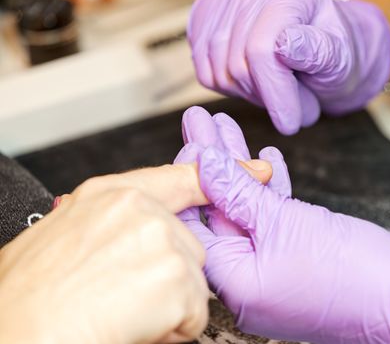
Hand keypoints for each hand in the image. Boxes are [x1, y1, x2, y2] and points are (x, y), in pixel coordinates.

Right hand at [0, 161, 271, 343]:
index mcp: (110, 194)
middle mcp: (140, 208)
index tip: (257, 170)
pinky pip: (194, 312)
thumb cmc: (25, 299)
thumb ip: (100, 222)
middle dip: (169, 277)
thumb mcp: (56, 238)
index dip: (223, 173)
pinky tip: (133, 326)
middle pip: (188, 244)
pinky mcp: (176, 277)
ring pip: (193, 280)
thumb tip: (116, 226)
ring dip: (168, 305)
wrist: (19, 335)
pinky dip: (171, 329)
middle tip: (124, 296)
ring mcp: (161, 239)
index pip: (181, 177)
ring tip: (122, 313)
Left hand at [180, 111, 389, 342]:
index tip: (194, 133)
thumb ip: (240, 192)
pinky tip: (269, 157)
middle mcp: (246, 280)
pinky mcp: (297, 258)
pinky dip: (271, 190)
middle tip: (201, 118)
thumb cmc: (354, 275)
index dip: (189, 172)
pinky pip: (274, 219)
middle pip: (218, 210)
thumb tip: (203, 162)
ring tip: (228, 125)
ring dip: (241, 167)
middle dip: (211, 160)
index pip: (194, 220)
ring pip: (246, 209)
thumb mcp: (287, 224)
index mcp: (234, 282)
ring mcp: (272, 270)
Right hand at [188, 0, 389, 133]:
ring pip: (219, 73)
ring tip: (281, 92)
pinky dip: (231, 89)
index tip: (290, 124)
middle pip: (237, 65)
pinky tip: (257, 83)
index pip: (261, 49)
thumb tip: (285, 46)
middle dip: (268, 98)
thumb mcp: (339, 56)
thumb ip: (317, 51)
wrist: (317, 48)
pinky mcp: (203, 21)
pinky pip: (206, 74)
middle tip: (295, 106)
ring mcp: (220, 3)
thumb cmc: (333, 54)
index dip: (275, 94)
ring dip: (251, 96)